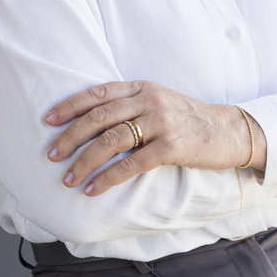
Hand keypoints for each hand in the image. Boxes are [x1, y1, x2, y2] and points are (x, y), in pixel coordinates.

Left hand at [44, 81, 263, 195]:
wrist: (229, 131)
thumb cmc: (189, 119)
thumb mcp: (160, 101)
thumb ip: (131, 103)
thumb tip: (88, 120)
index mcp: (144, 87)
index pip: (99, 93)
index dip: (70, 106)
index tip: (48, 121)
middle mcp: (151, 101)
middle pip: (99, 118)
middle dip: (70, 137)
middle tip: (51, 155)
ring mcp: (162, 123)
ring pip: (111, 141)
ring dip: (85, 162)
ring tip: (69, 179)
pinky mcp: (172, 147)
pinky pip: (132, 163)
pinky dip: (108, 177)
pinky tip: (93, 189)